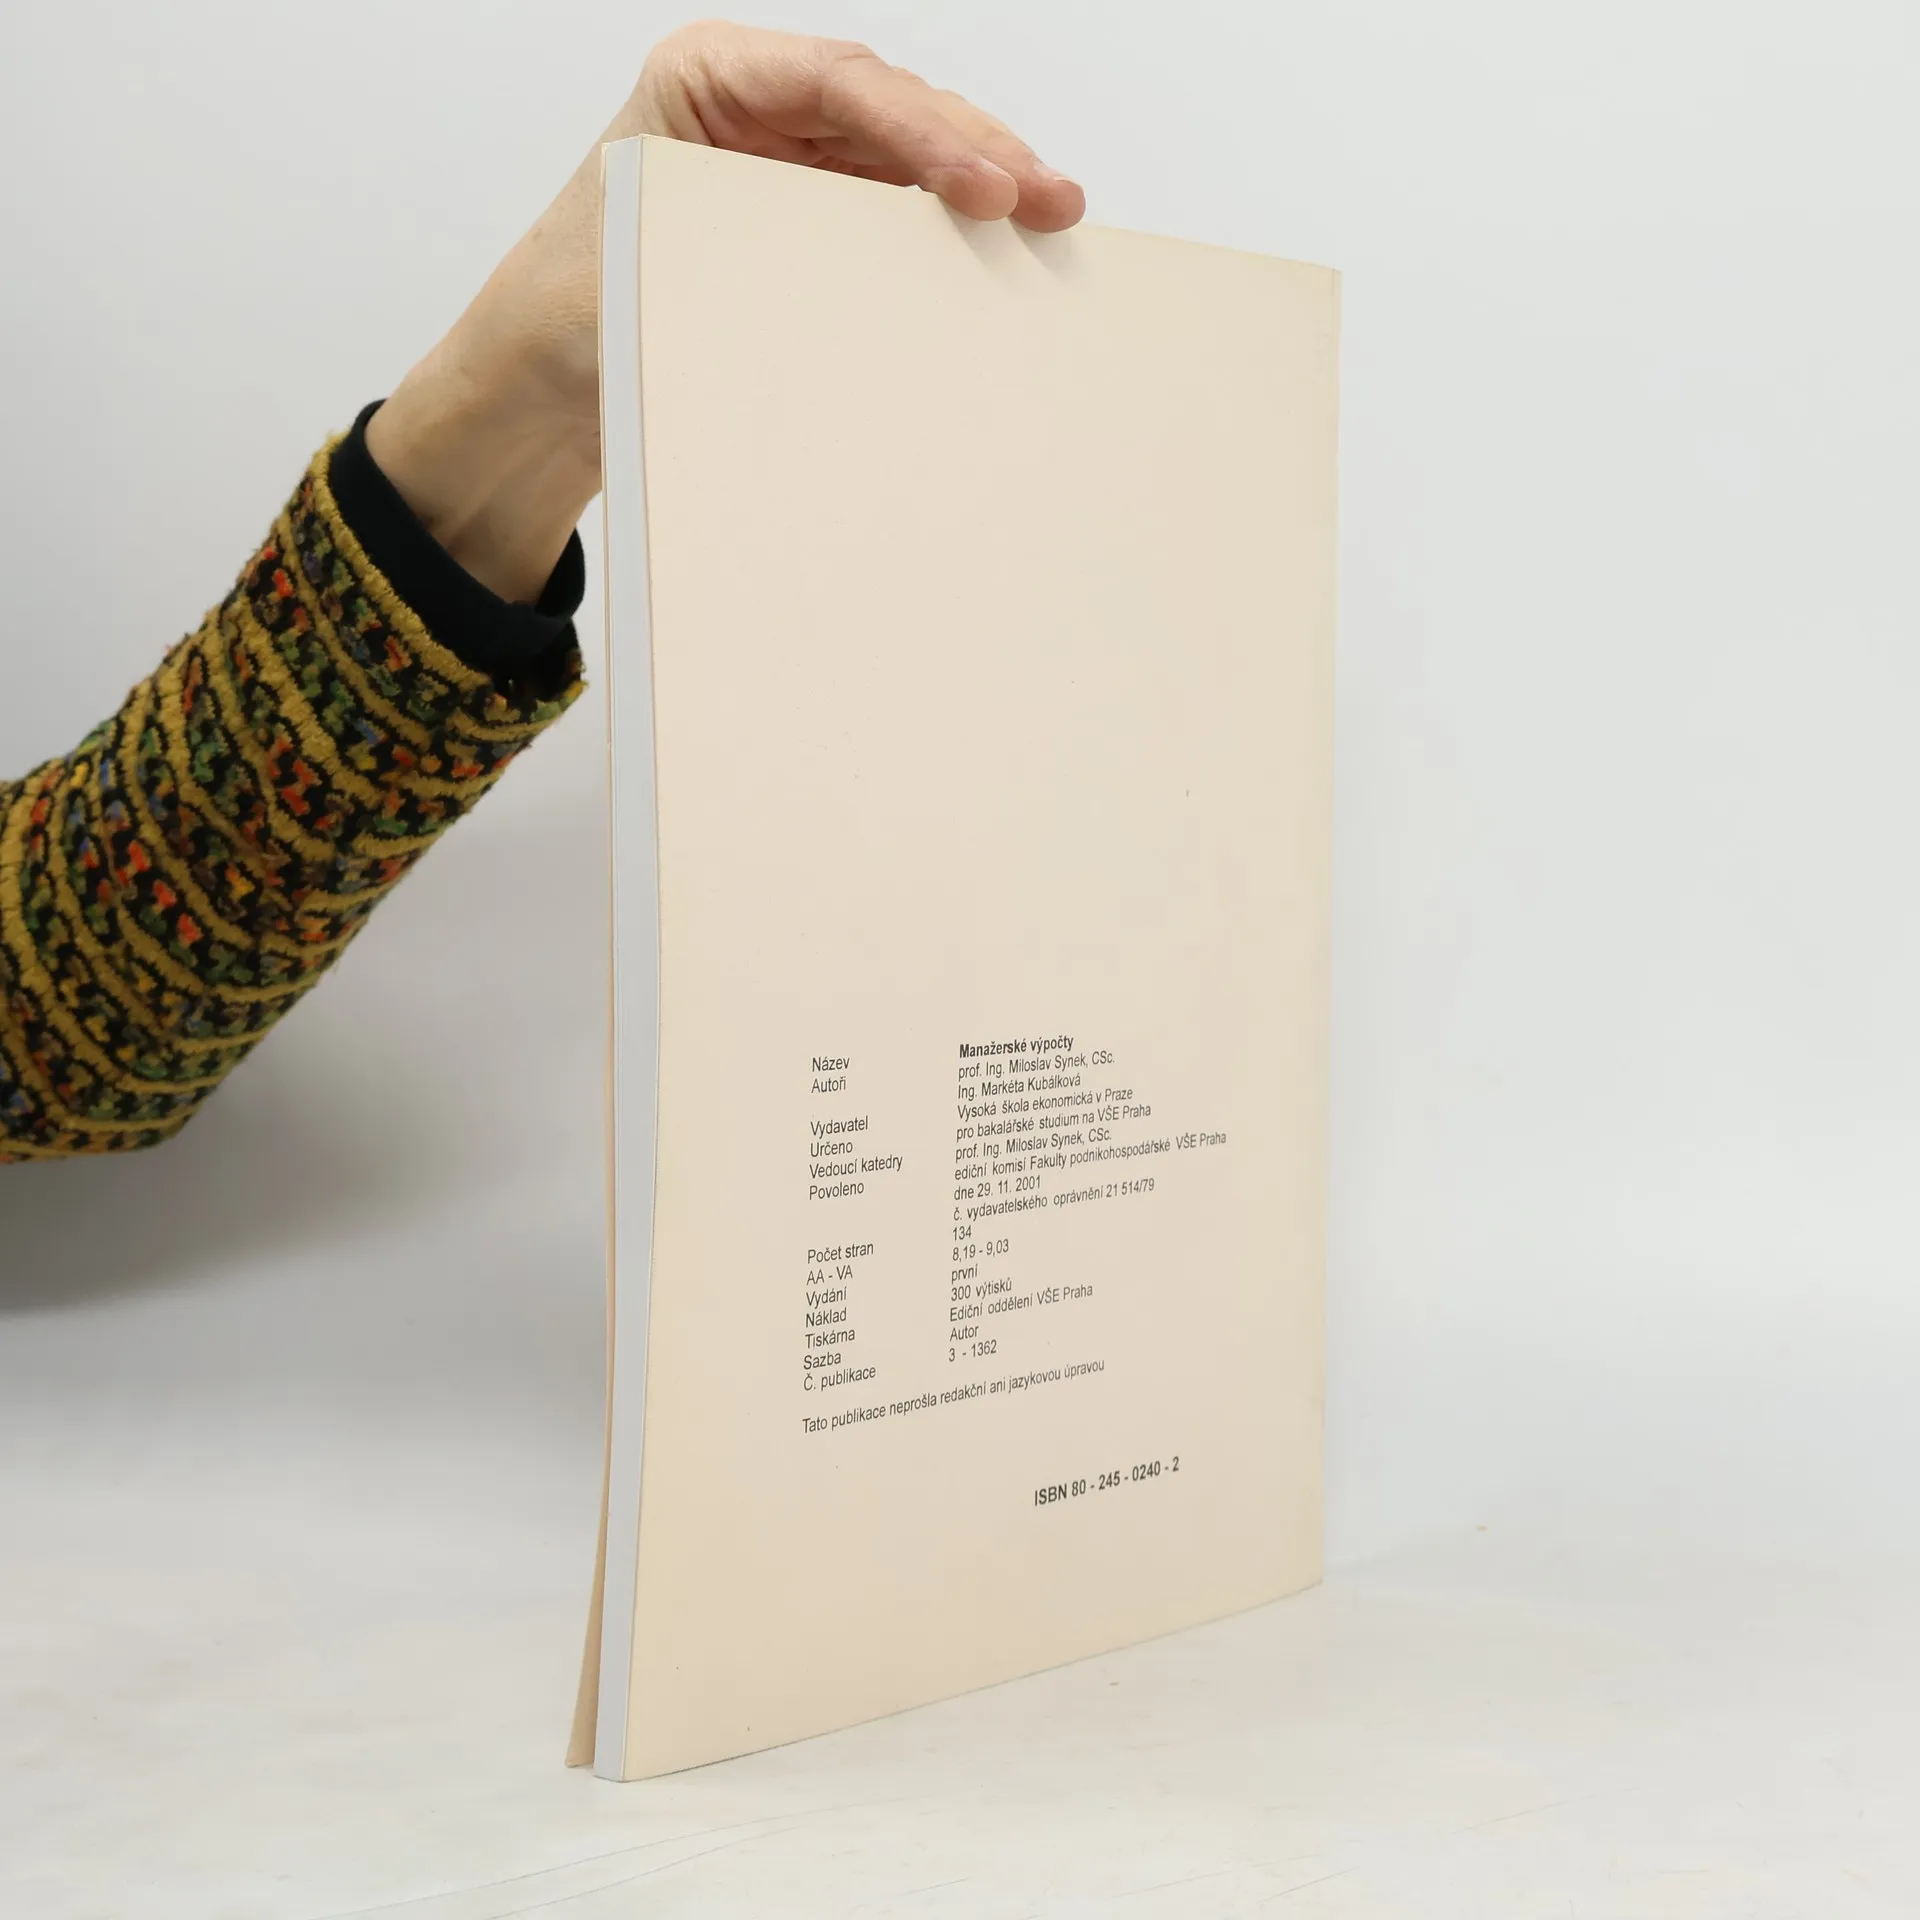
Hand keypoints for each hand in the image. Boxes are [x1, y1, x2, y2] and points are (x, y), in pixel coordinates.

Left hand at [366, 22, 1084, 604]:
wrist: (543, 380)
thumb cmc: (572, 316)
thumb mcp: (649, 276)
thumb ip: (750, 271)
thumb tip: (854, 304)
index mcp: (703, 80)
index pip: (835, 82)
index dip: (921, 129)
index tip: (983, 183)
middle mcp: (758, 105)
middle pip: (892, 107)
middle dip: (976, 149)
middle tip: (1047, 198)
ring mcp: (794, 159)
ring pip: (909, 153)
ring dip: (983, 183)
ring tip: (1053, 215)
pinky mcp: (817, 220)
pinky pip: (897, 209)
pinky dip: (951, 230)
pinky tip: (1004, 248)